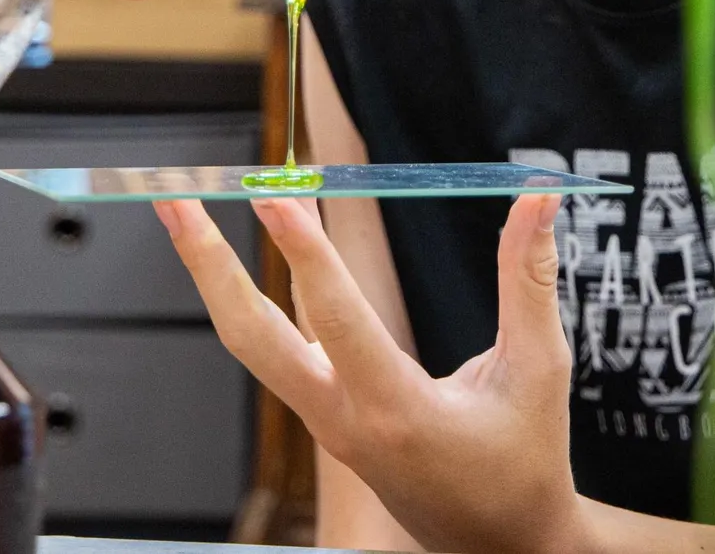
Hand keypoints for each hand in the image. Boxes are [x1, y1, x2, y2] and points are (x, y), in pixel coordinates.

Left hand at [157, 194, 585, 553]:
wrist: (502, 545)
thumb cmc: (525, 461)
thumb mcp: (539, 370)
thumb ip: (528, 279)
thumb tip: (537, 197)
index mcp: (398, 410)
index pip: (336, 317)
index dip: (304, 251)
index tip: (273, 196)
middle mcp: (344, 419)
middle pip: (249, 336)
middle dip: (205, 263)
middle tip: (174, 199)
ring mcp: (325, 423)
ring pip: (251, 344)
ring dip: (214, 277)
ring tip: (187, 212)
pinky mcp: (324, 419)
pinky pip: (276, 351)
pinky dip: (251, 297)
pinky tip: (240, 256)